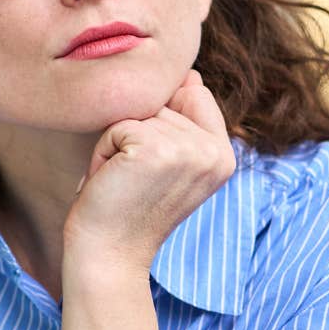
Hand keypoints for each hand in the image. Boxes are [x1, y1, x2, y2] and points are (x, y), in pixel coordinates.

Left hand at [65, 69, 235, 276]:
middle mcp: (215, 152)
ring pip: (138, 111)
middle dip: (136, 134)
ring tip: (124, 182)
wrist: (109, 255)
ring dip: (117, 144)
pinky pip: (116, 125)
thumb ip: (185, 120)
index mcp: (225, 154)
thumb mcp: (170, 163)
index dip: (161, 123)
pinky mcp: (154, 150)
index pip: (194, 93)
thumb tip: (191, 75)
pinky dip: (104, 151)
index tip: (155, 171)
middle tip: (135, 179)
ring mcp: (187, 150)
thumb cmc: (130, 207)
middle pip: (163, 100)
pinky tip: (113, 182)